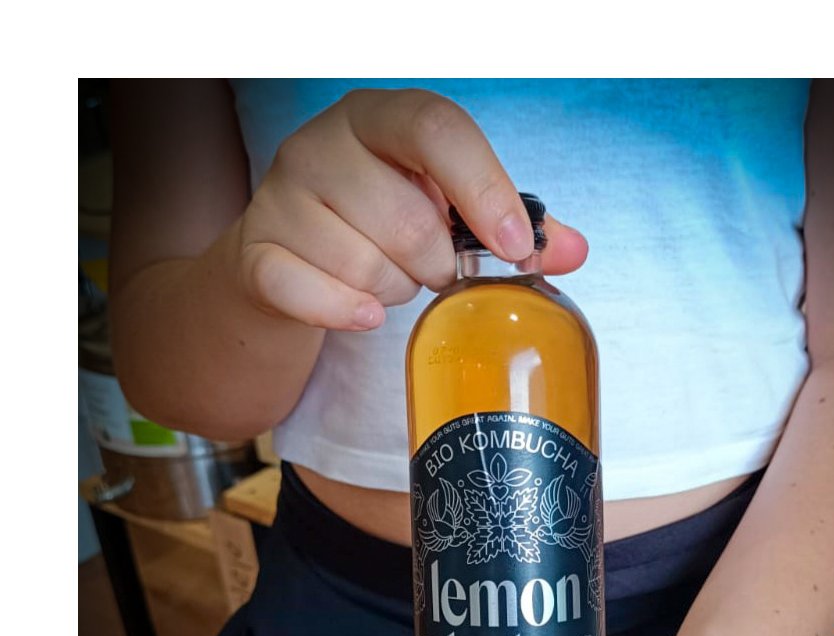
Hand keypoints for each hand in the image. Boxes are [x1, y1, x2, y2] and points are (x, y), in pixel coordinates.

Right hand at [236, 88, 588, 331]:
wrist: (280, 266)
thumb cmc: (372, 227)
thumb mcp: (438, 211)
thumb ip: (505, 224)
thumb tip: (575, 250)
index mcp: (376, 120)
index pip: (435, 127)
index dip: (484, 188)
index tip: (515, 249)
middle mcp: (320, 147)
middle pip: (408, 221)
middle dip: (435, 266)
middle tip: (427, 269)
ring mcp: (280, 200)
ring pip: (367, 268)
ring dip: (394, 292)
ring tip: (385, 279)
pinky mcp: (257, 257)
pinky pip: (317, 297)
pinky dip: (349, 315)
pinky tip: (362, 314)